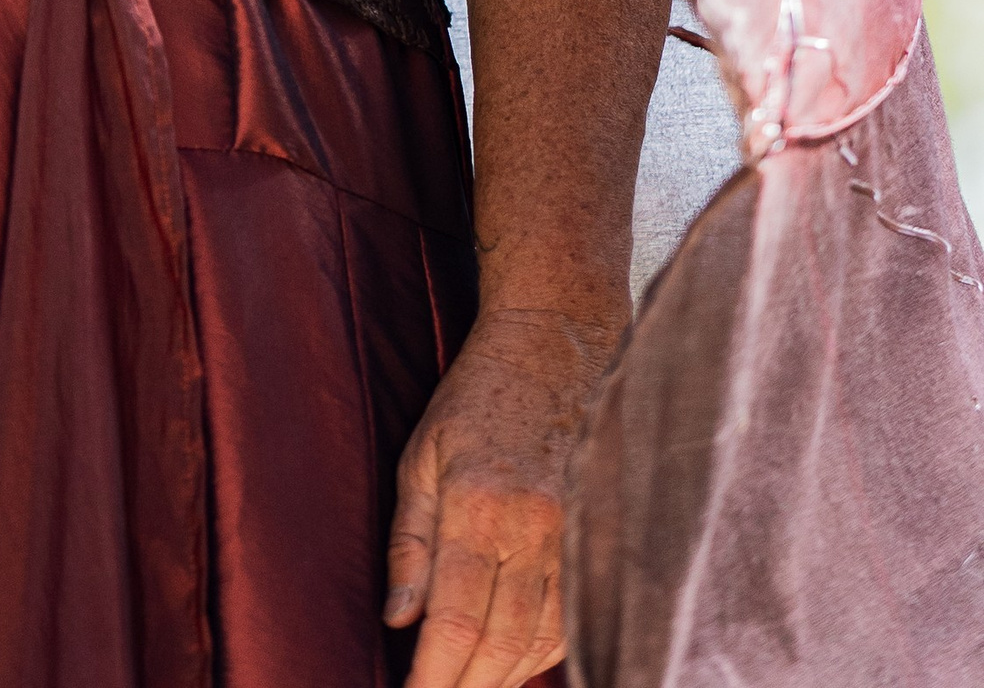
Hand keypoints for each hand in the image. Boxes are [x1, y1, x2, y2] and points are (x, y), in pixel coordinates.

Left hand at [386, 304, 617, 685]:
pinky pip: (576, 618)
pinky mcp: (605, 539)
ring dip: (505, 677)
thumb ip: (408, 543)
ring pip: (545, 642)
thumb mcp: (421, 456)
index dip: (433, 677)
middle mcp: (537, 530)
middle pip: (504, 646)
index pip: (455, 622)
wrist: (554, 347)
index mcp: (480, 506)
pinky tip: (516, 661)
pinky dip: (545, 651)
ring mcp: (579, 537)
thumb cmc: (476, 399)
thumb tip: (397, 621)